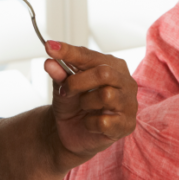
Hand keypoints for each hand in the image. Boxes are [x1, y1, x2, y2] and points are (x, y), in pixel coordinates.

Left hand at [43, 40, 136, 158]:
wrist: (72, 132)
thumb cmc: (73, 104)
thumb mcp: (62, 87)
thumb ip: (59, 74)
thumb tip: (50, 62)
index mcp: (113, 66)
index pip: (89, 55)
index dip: (69, 51)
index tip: (49, 47)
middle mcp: (125, 82)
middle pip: (104, 73)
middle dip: (77, 82)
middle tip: (65, 91)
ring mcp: (129, 104)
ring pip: (106, 95)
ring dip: (85, 102)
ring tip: (83, 107)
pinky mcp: (126, 125)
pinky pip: (104, 121)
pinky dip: (89, 123)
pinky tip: (89, 123)